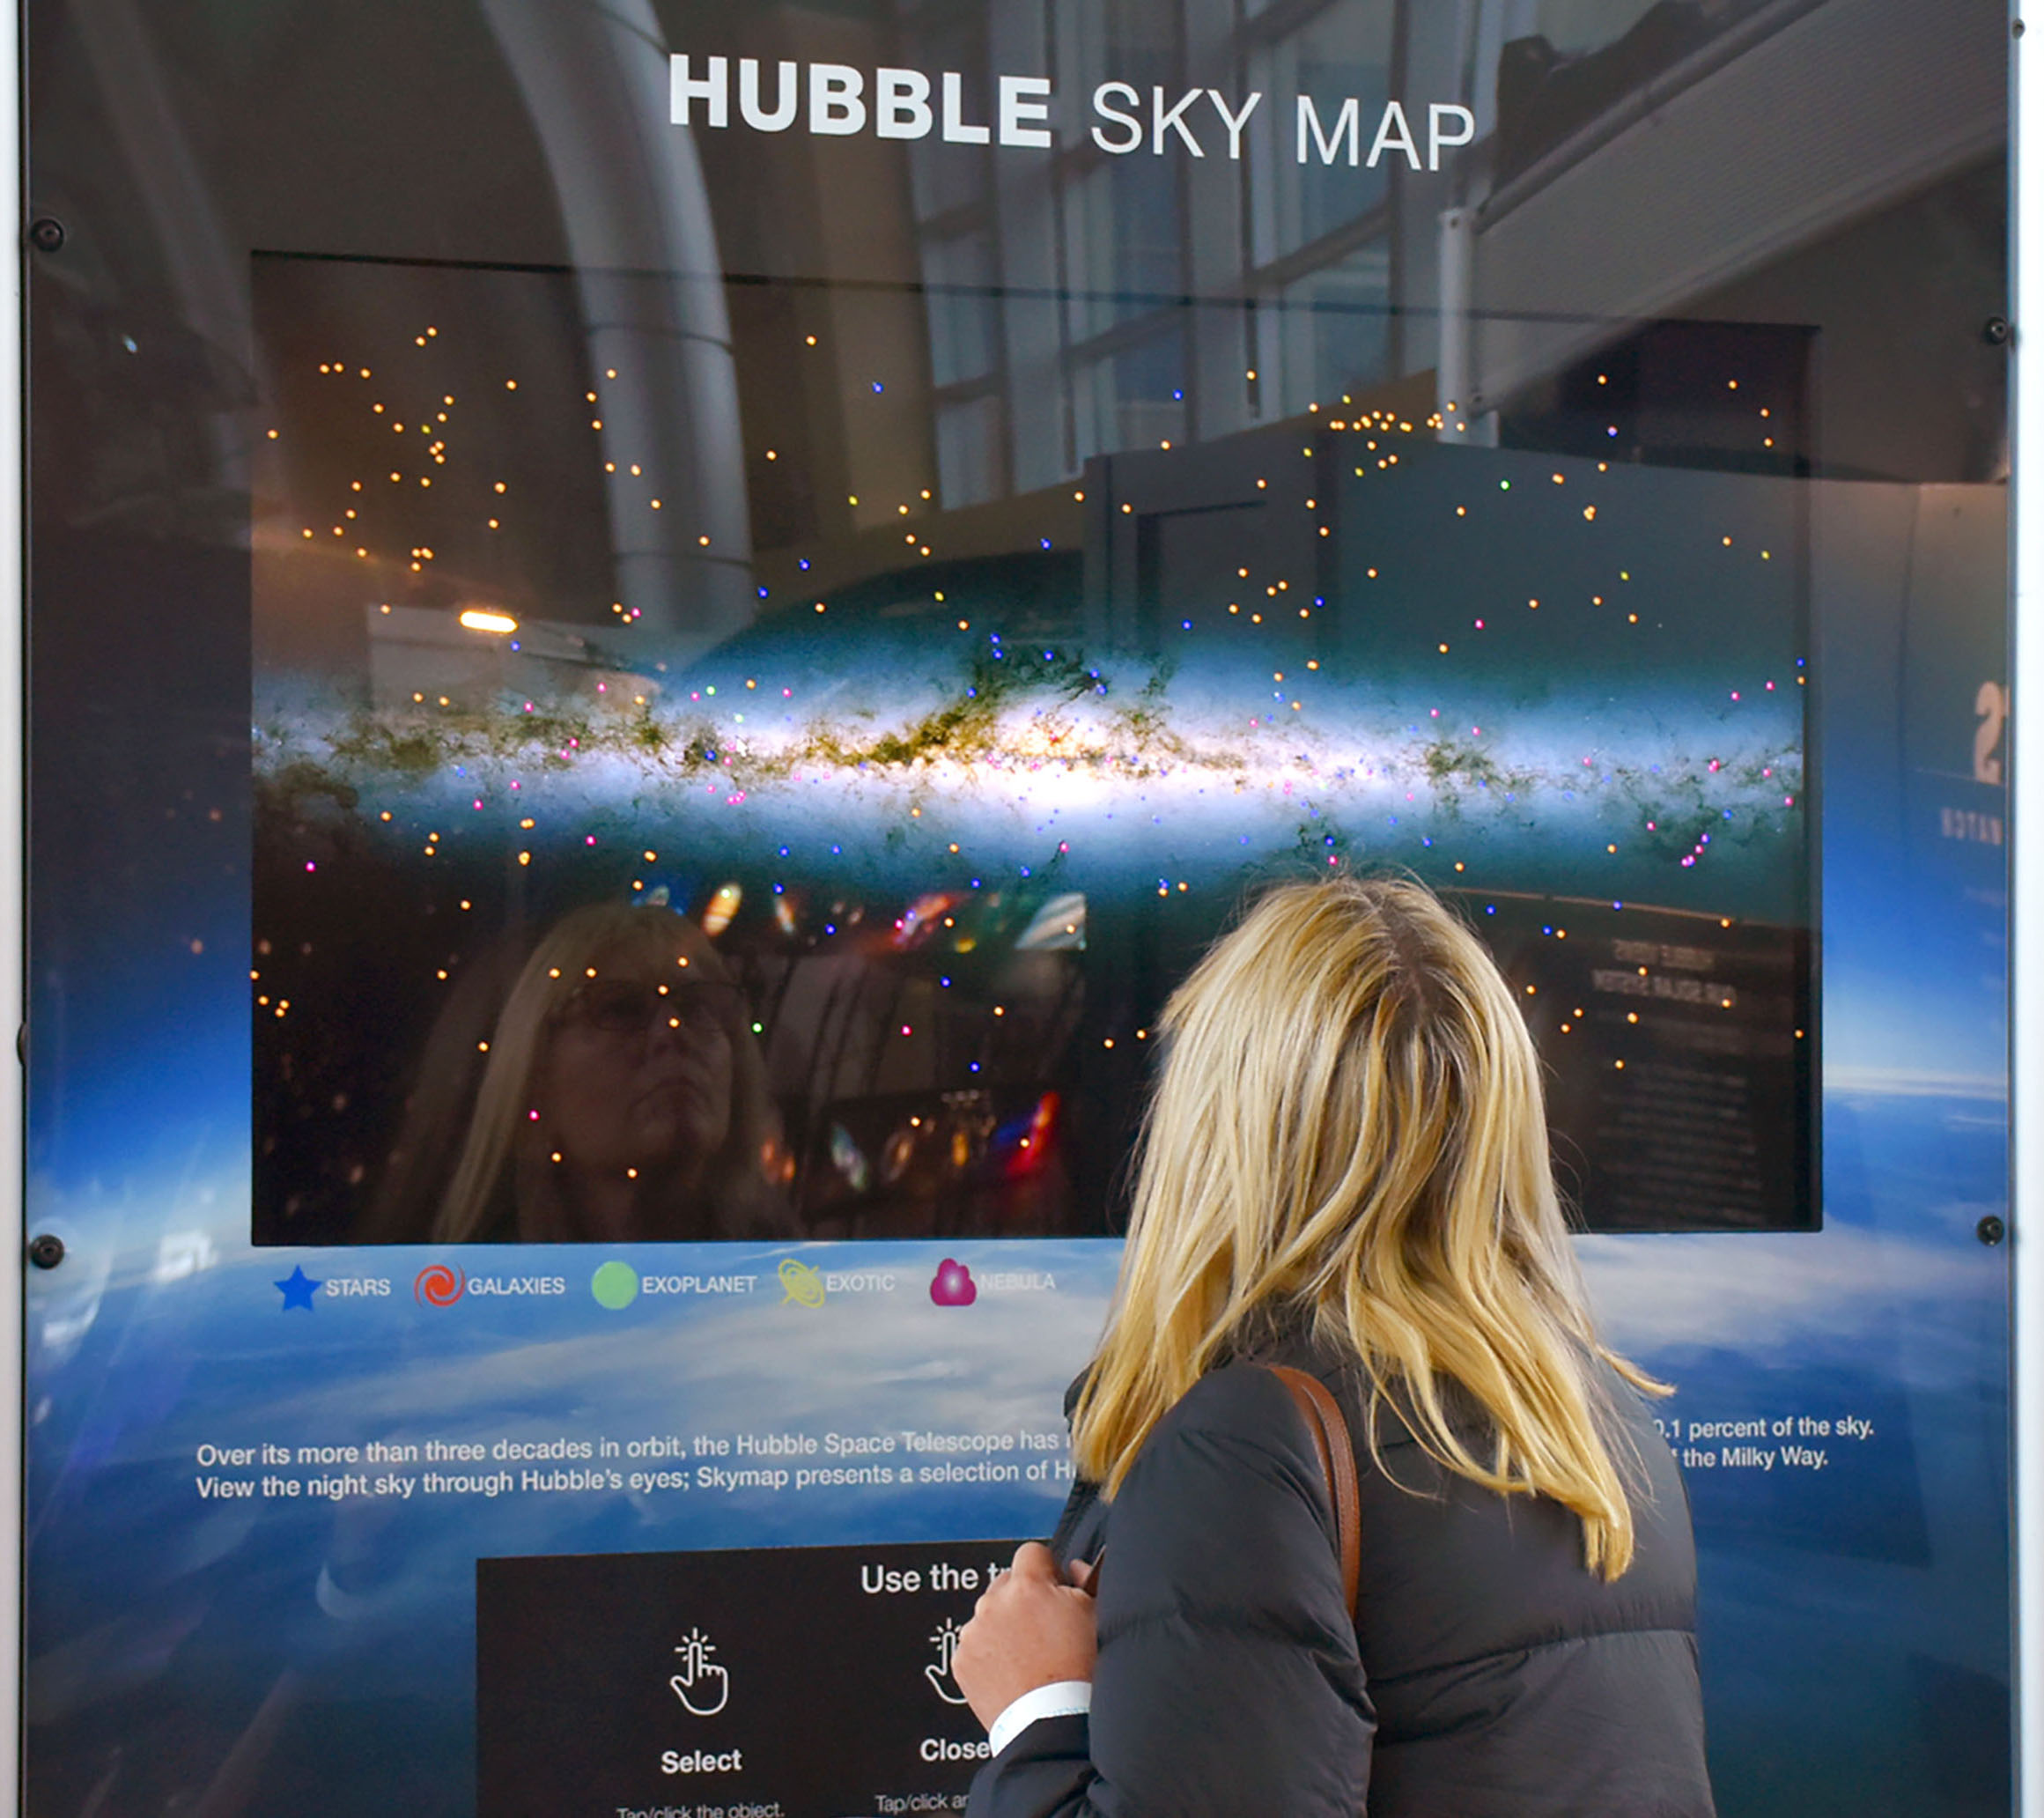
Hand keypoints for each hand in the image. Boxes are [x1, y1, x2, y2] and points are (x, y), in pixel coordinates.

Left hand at [951, 1543, 1097, 1730]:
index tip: (1053, 1589)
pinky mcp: (961, 1660)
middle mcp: (993, 1603)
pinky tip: (1012, 1672)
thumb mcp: (1095, 1618)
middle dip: (1023, 1599)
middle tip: (1044, 1630)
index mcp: (1027, 1586)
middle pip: (1007, 1583)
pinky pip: (975, 1645)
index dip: (1047, 1570)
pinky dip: (989, 1654)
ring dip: (1004, 1626)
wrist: (1051, 1724)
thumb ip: (1083, 1582)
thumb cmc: (1078, 1673)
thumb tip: (1074, 1568)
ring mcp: (974, 1633)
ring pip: (989, 1615)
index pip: (1032, 1553)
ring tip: (1028, 1658)